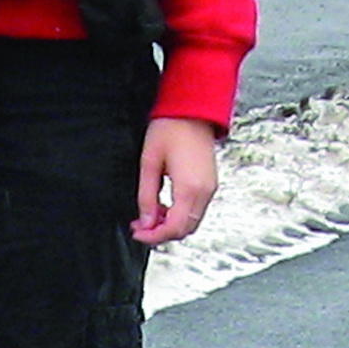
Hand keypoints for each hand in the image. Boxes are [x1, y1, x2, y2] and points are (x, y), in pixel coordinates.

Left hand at [132, 116, 218, 244]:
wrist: (192, 110)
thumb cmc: (170, 129)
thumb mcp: (149, 163)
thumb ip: (146, 196)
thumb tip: (146, 222)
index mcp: (189, 188)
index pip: (174, 228)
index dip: (154, 237)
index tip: (137, 233)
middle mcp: (205, 191)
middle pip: (185, 229)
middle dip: (162, 233)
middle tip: (140, 226)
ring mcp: (210, 188)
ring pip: (192, 222)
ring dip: (171, 224)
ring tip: (150, 215)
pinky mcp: (210, 183)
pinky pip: (197, 210)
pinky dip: (180, 215)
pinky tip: (165, 205)